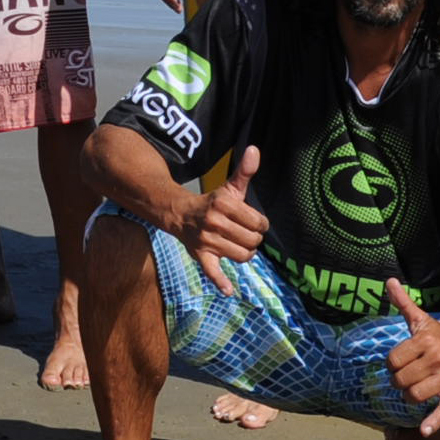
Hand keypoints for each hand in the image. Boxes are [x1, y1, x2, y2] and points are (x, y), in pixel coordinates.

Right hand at [182, 147, 267, 293]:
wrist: (179, 214)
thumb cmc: (211, 203)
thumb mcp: (228, 187)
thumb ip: (244, 171)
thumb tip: (256, 149)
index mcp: (224, 204)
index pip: (259, 222)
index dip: (260, 224)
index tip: (253, 222)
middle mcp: (215, 222)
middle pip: (253, 241)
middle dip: (253, 239)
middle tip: (244, 234)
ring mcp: (207, 240)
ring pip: (242, 256)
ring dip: (245, 254)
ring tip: (239, 246)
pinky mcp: (201, 256)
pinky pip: (212, 272)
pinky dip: (221, 282)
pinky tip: (229, 290)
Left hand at [382, 282, 439, 436]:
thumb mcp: (422, 319)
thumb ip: (403, 303)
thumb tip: (389, 281)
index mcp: (425, 340)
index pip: (393, 360)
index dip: (392, 364)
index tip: (399, 362)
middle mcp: (436, 358)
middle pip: (400, 380)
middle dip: (399, 381)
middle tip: (407, 377)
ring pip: (414, 395)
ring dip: (409, 396)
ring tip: (413, 390)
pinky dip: (434, 422)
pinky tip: (425, 431)